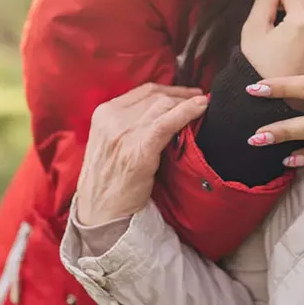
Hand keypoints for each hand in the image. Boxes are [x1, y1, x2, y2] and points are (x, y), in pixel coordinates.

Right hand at [76, 83, 207, 225]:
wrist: (100, 215)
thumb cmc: (109, 180)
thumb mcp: (110, 142)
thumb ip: (129, 122)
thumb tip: (164, 107)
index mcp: (104, 114)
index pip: (145, 91)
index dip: (171, 89)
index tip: (188, 92)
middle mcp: (112, 119)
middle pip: (157, 96)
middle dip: (182, 96)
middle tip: (200, 99)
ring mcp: (124, 133)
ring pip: (164, 105)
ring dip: (187, 103)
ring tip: (203, 105)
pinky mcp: (139, 149)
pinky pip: (168, 122)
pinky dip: (188, 111)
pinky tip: (202, 106)